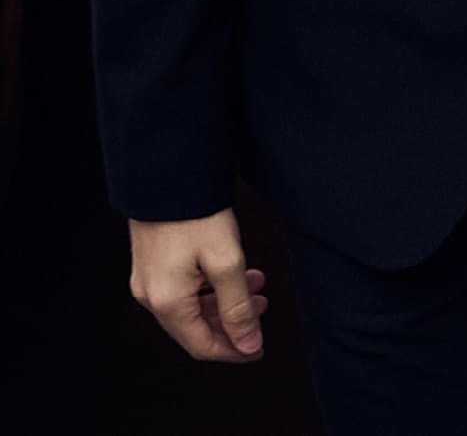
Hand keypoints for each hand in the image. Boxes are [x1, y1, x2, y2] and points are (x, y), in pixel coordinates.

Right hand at [128, 206, 268, 362]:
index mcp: (167, 303)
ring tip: (255, 283)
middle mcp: (151, 296)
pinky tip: (229, 270)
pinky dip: (209, 286)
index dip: (234, 350)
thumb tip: (249, 345)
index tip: (259, 347)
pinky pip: (181, 288)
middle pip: (195, 328)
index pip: (202, 346)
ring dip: (224, 301)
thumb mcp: (226, 261)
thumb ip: (238, 307)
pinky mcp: (150, 260)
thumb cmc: (195, 213)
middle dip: (232, 322)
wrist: (166, 172)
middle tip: (263, 307)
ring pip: (190, 306)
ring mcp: (147, 278)